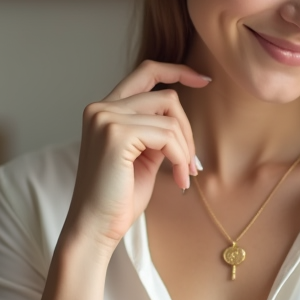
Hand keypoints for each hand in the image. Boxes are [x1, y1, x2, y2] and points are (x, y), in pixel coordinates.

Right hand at [61, 60, 209, 256]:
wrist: (95, 228)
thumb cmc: (118, 199)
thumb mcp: (142, 156)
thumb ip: (155, 131)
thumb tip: (181, 120)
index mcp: (104, 110)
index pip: (145, 72)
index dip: (177, 70)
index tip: (204, 80)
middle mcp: (101, 108)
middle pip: (166, 96)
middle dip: (187, 130)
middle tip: (192, 164)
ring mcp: (106, 118)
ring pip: (170, 117)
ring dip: (185, 149)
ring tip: (183, 175)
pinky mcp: (116, 134)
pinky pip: (168, 136)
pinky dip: (180, 158)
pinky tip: (178, 179)